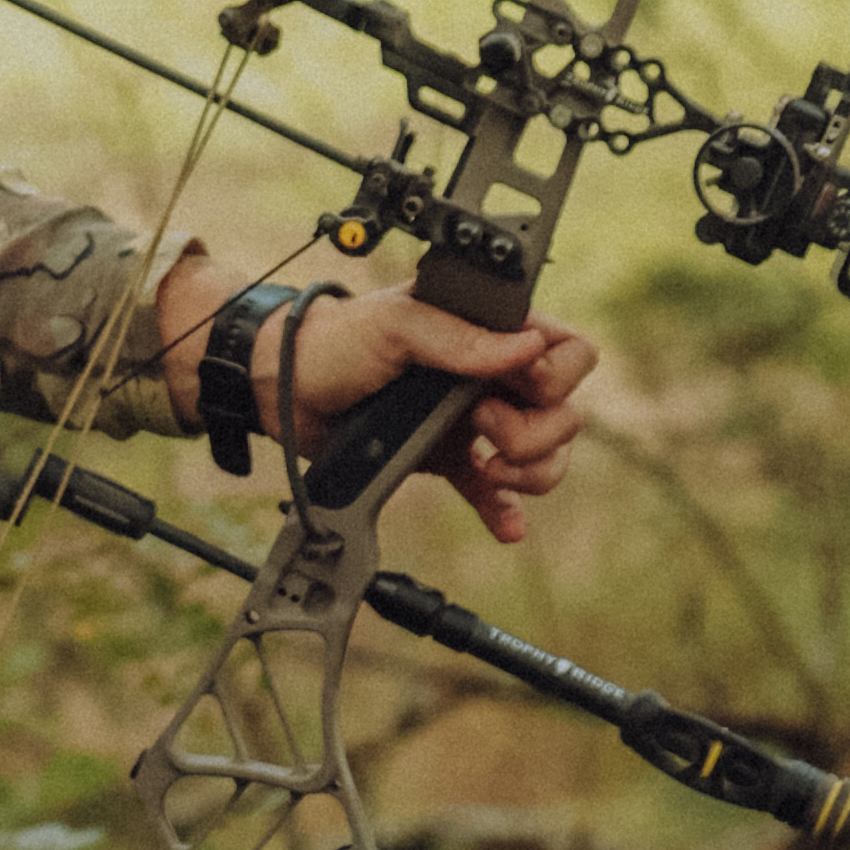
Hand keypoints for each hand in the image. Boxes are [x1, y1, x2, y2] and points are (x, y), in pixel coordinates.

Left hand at [160, 255, 599, 549]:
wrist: (284, 391)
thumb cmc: (334, 341)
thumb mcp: (397, 324)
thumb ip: (460, 337)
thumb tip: (527, 346)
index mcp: (489, 332)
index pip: (566, 351)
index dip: (557, 375)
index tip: (519, 385)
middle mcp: (491, 376)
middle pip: (562, 414)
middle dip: (535, 432)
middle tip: (481, 424)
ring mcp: (473, 422)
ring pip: (541, 456)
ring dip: (529, 473)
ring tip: (486, 468)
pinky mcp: (449, 460)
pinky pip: (494, 492)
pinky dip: (506, 511)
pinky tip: (507, 526)